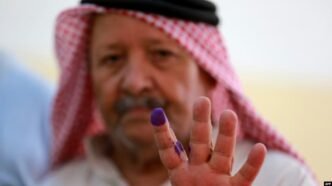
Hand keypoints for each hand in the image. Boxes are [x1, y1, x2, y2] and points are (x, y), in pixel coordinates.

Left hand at [150, 97, 265, 185]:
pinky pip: (244, 176)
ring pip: (222, 154)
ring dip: (225, 135)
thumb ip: (174, 175)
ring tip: (229, 114)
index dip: (163, 133)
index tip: (157, 113)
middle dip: (201, 122)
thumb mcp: (178, 185)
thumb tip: (163, 145)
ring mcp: (217, 178)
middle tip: (202, 100)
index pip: (170, 150)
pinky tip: (259, 148)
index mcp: (181, 172)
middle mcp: (199, 170)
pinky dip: (252, 165)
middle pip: (199, 142)